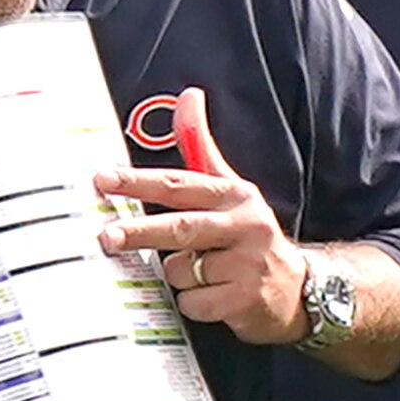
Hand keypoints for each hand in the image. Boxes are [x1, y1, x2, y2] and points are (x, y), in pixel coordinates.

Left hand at [95, 88, 300, 343]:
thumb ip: (201, 148)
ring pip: (182, 271)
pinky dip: (194, 304)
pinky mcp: (246, 298)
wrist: (295, 287)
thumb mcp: (229, 188)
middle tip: (106, 237)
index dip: (139, 182)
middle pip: (181, 228)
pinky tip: (214, 297)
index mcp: (234, 195)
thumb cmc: (247, 235)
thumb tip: (188, 96)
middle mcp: (244, 224)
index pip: (179, 184)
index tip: (103, 179)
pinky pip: (195, 304)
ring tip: (203, 274)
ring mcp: (248, 263)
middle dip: (140, 233)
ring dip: (178, 277)